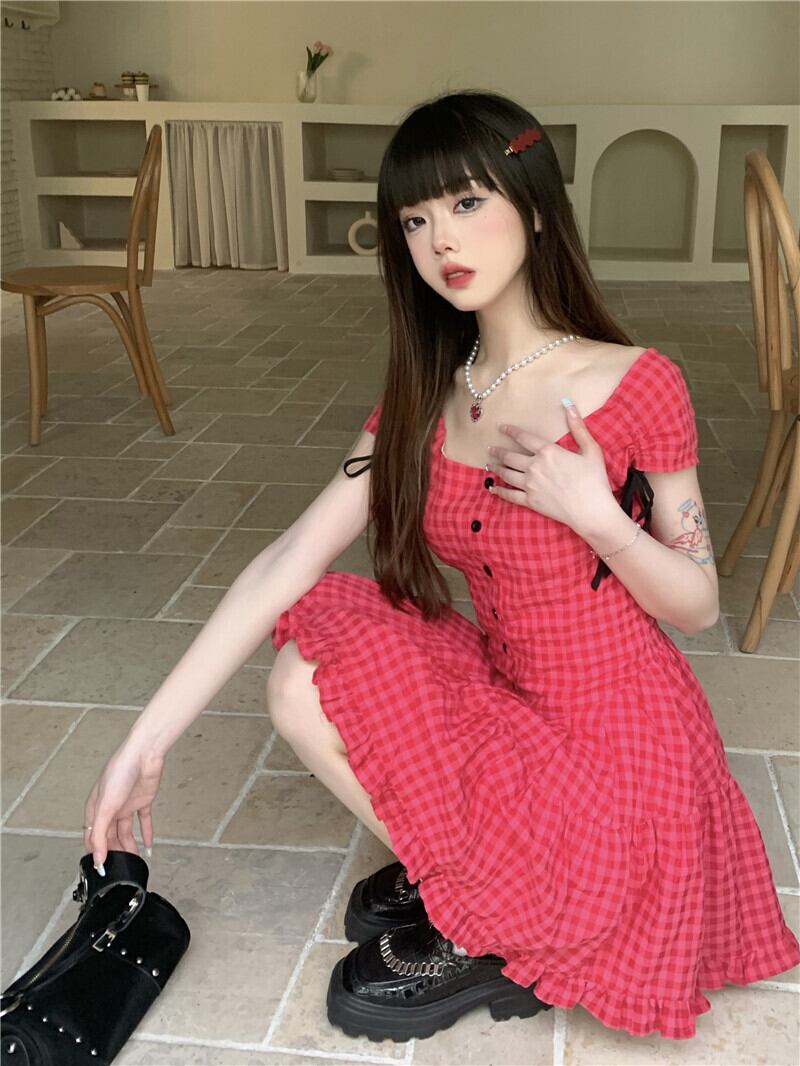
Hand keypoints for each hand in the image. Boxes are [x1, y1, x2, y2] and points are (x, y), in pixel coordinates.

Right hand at [83, 738, 164, 871]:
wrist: (145, 754)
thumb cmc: (120, 772)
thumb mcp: (106, 806)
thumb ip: (101, 834)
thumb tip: (97, 858)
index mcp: (96, 807)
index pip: (93, 836)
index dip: (96, 852)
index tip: (101, 869)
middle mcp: (110, 807)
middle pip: (110, 836)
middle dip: (114, 852)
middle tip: (120, 867)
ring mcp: (127, 804)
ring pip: (126, 831)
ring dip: (130, 846)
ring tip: (134, 861)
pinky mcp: (143, 801)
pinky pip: (144, 821)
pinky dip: (146, 834)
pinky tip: (148, 846)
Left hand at [486, 401, 614, 531]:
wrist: (591, 510)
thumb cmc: (595, 480)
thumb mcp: (591, 450)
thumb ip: (578, 427)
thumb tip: (569, 405)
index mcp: (548, 452)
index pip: (524, 438)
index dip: (511, 431)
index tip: (501, 428)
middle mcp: (534, 467)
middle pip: (510, 456)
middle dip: (498, 451)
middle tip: (490, 449)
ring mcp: (530, 485)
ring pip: (507, 474)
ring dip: (496, 468)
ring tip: (489, 464)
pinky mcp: (530, 501)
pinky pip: (510, 495)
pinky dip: (500, 491)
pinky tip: (493, 488)